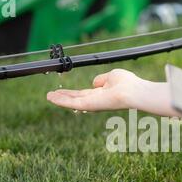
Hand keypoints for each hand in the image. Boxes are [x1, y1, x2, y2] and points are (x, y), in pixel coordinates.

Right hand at [47, 68, 180, 116]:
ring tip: (48, 96)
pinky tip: (52, 98)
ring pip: (72, 102)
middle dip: (63, 97)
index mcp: (101, 94)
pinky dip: (61, 100)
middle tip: (51, 95)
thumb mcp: (112, 76)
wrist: (133, 92)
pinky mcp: (89, 105)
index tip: (63, 91)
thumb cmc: (128, 84)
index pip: (84, 94)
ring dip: (60, 99)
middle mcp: (95, 100)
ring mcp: (92, 104)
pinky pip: (72, 103)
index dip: (73, 93)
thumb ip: (102, 79)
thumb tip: (95, 82)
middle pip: (76, 98)